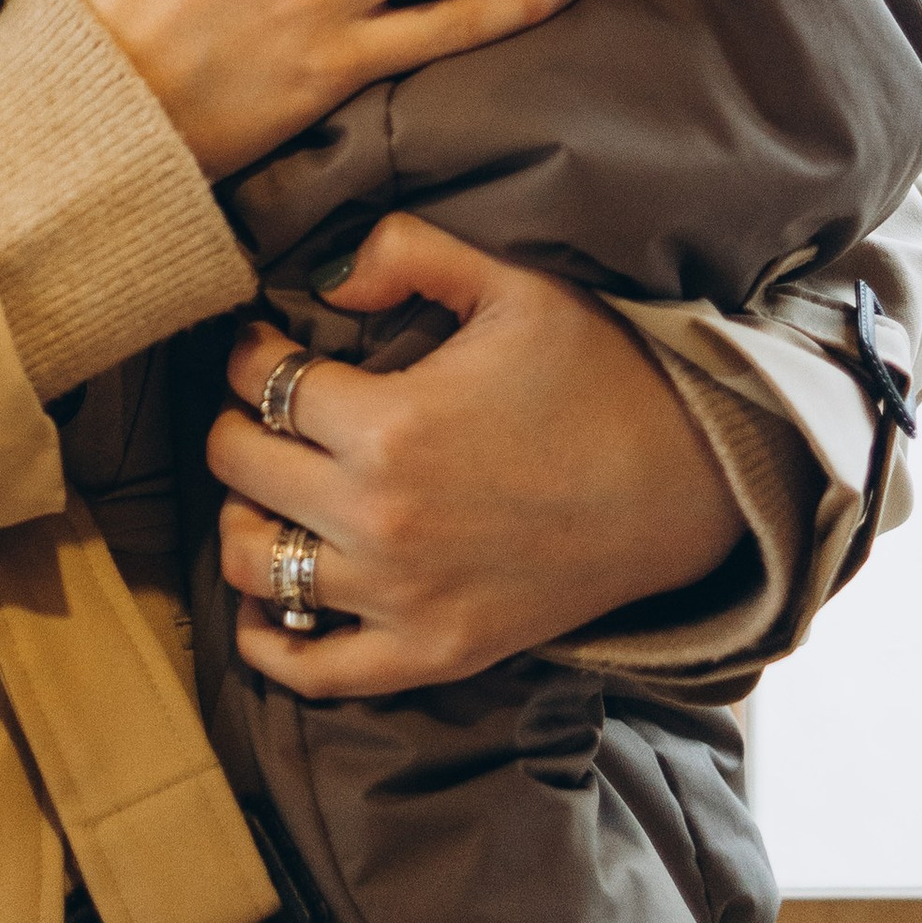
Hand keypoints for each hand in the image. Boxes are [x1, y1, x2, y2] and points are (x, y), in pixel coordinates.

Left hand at [211, 214, 745, 694]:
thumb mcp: (511, 283)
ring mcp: (402, 597)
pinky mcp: (432, 653)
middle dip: (235, 424)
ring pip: (252, 565)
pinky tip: (266, 602)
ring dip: (241, 519)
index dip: (249, 352)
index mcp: (391, 423)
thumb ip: (407, 252)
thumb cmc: (600, 372)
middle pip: (239, 468)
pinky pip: (312, 669)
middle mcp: (380, 518)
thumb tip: (321, 275)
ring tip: (269, 489)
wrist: (687, 481)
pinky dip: (270, 642)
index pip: (260, 383)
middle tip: (259, 407)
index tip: (263, 343)